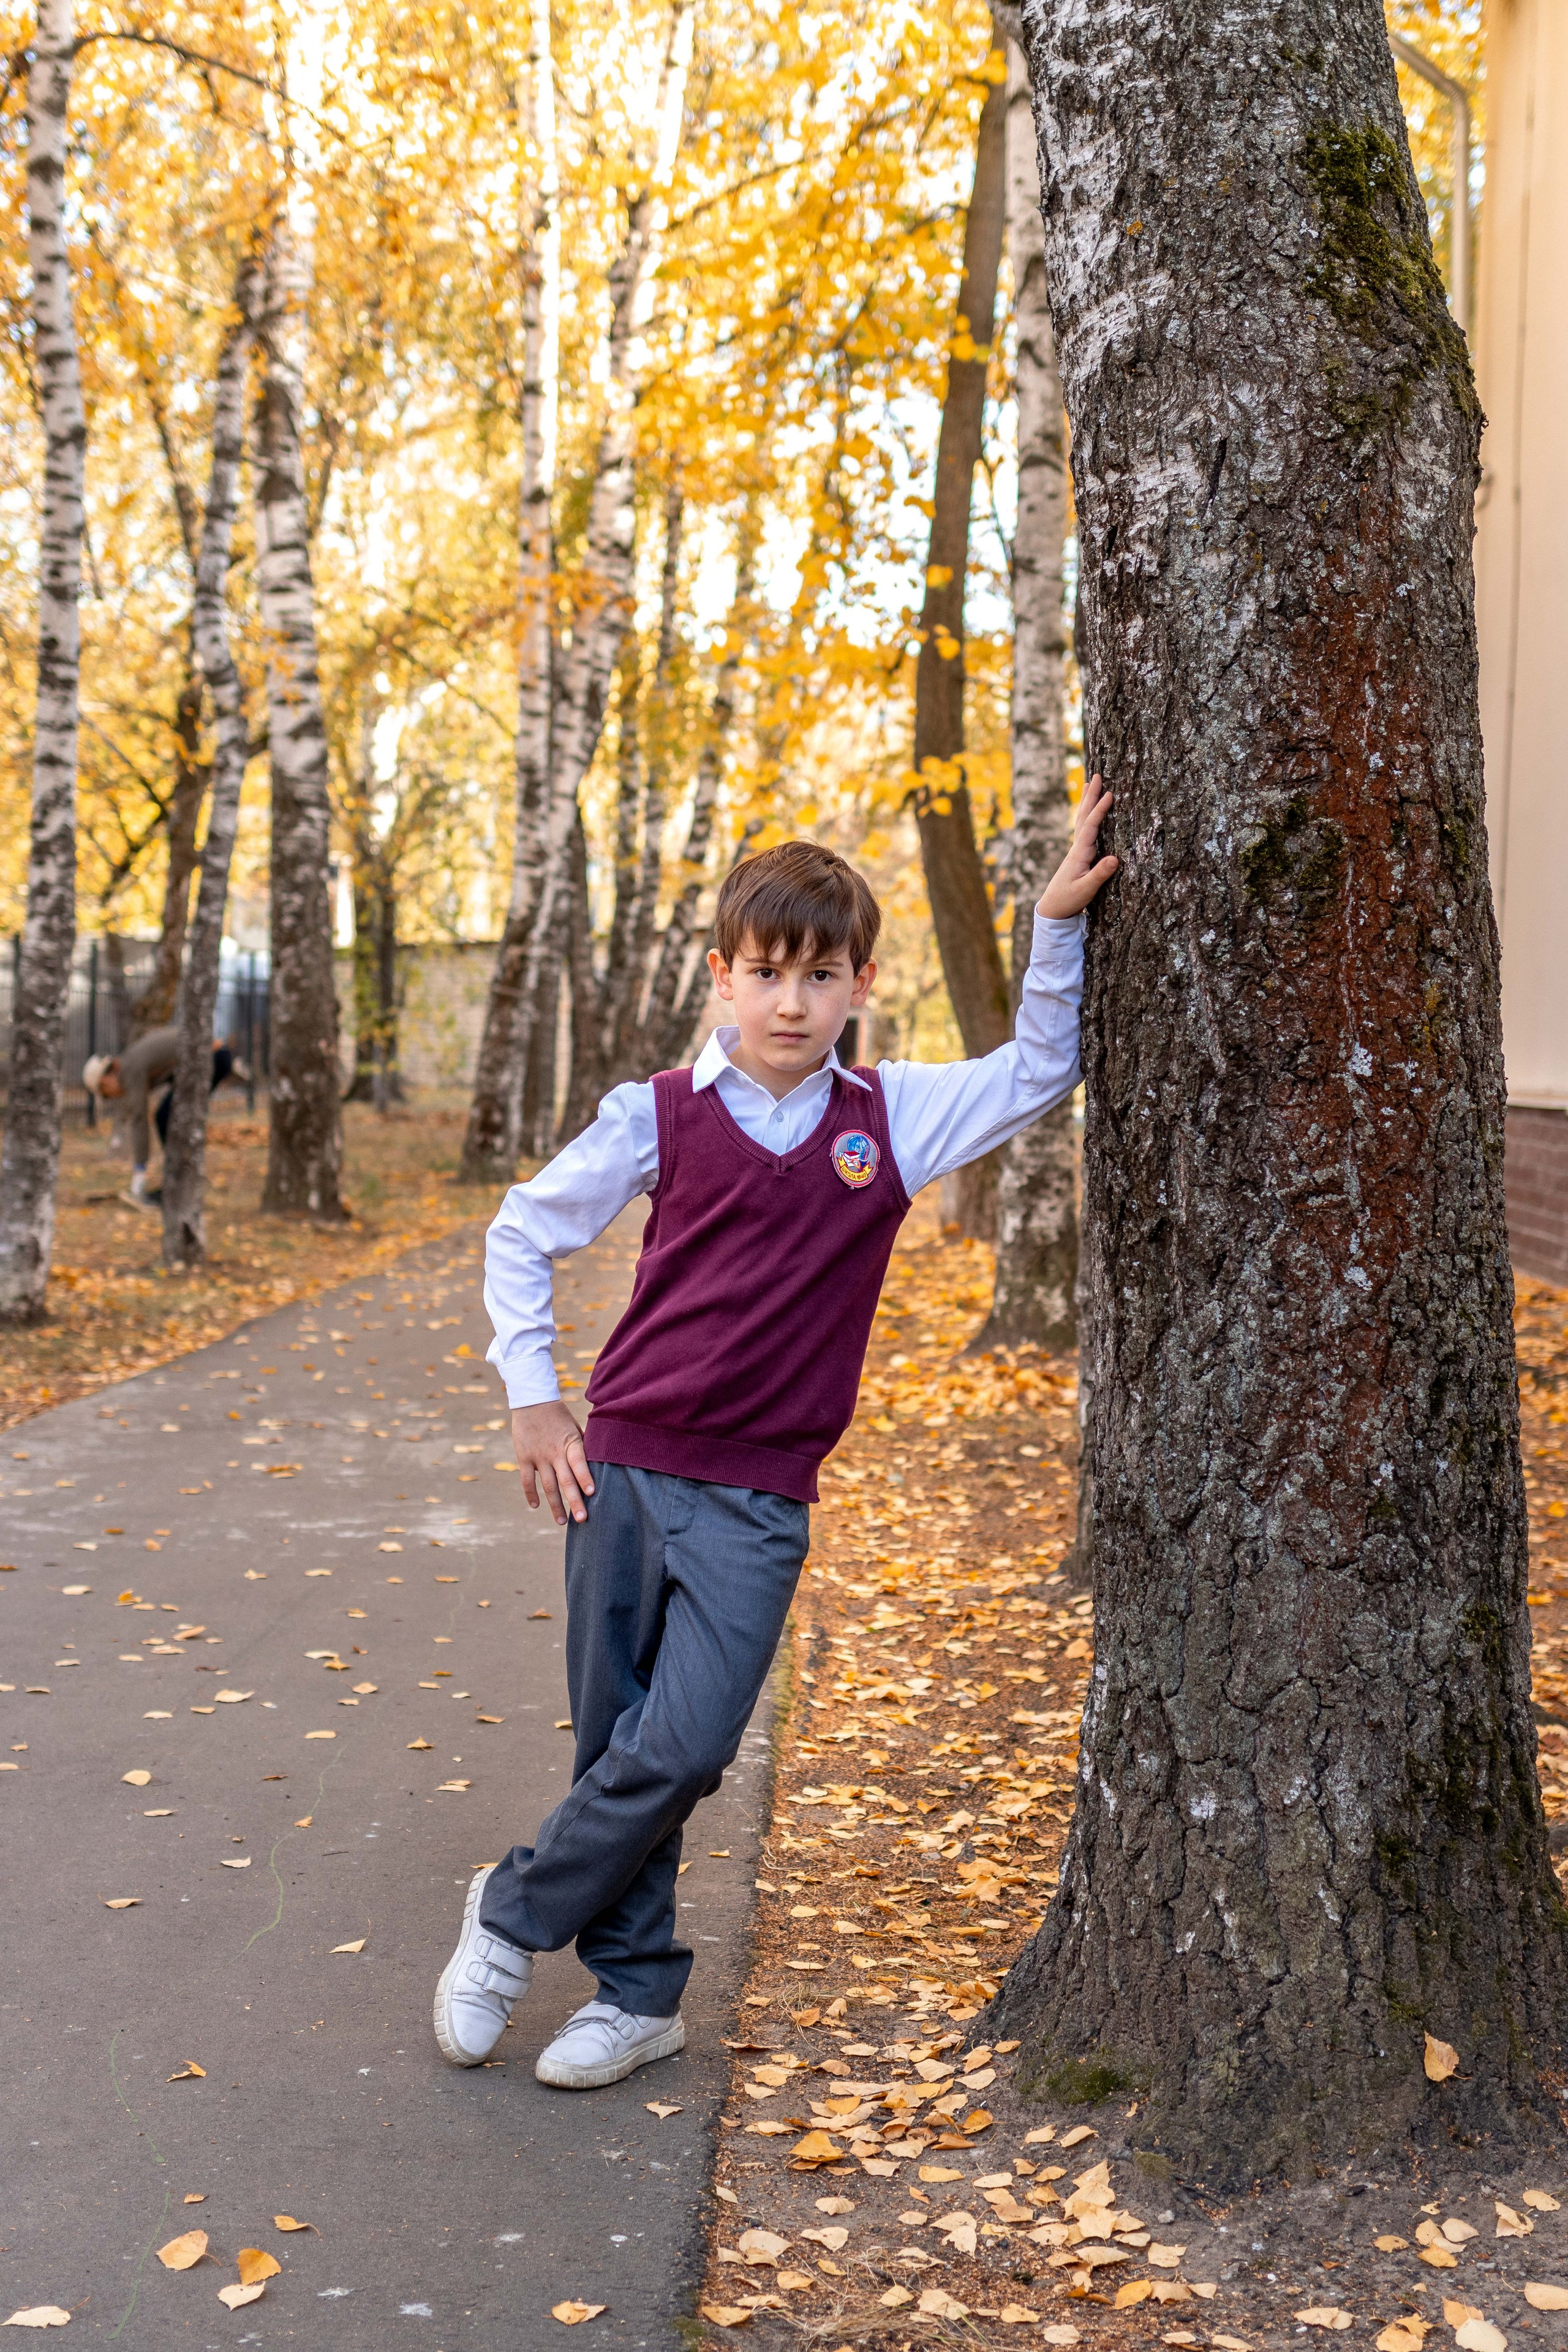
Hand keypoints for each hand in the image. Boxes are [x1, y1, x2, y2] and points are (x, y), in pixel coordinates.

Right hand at [510, 1400, 594, 1525]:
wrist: (532, 1401)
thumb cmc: (559, 1416)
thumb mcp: (576, 1428)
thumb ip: (584, 1447)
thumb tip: (600, 1463)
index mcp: (570, 1443)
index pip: (579, 1463)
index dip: (585, 1478)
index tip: (592, 1493)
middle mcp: (554, 1452)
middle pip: (565, 1481)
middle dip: (574, 1502)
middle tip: (582, 1520)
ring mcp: (538, 1456)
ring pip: (547, 1486)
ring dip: (555, 1505)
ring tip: (561, 1522)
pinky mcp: (524, 1458)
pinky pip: (527, 1480)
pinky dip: (530, 1494)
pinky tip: (536, 1506)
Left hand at [1038, 773, 1118, 917]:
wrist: (1053, 909)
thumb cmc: (1068, 900)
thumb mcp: (1086, 890)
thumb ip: (1099, 875)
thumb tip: (1115, 858)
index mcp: (1079, 854)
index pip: (1090, 826)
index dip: (1099, 810)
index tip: (1109, 793)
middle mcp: (1076, 848)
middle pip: (1083, 817)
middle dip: (1091, 796)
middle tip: (1096, 776)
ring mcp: (1076, 851)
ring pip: (1082, 821)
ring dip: (1087, 802)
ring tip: (1089, 784)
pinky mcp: (1079, 856)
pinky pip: (1084, 829)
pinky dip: (1088, 816)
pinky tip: (1090, 812)